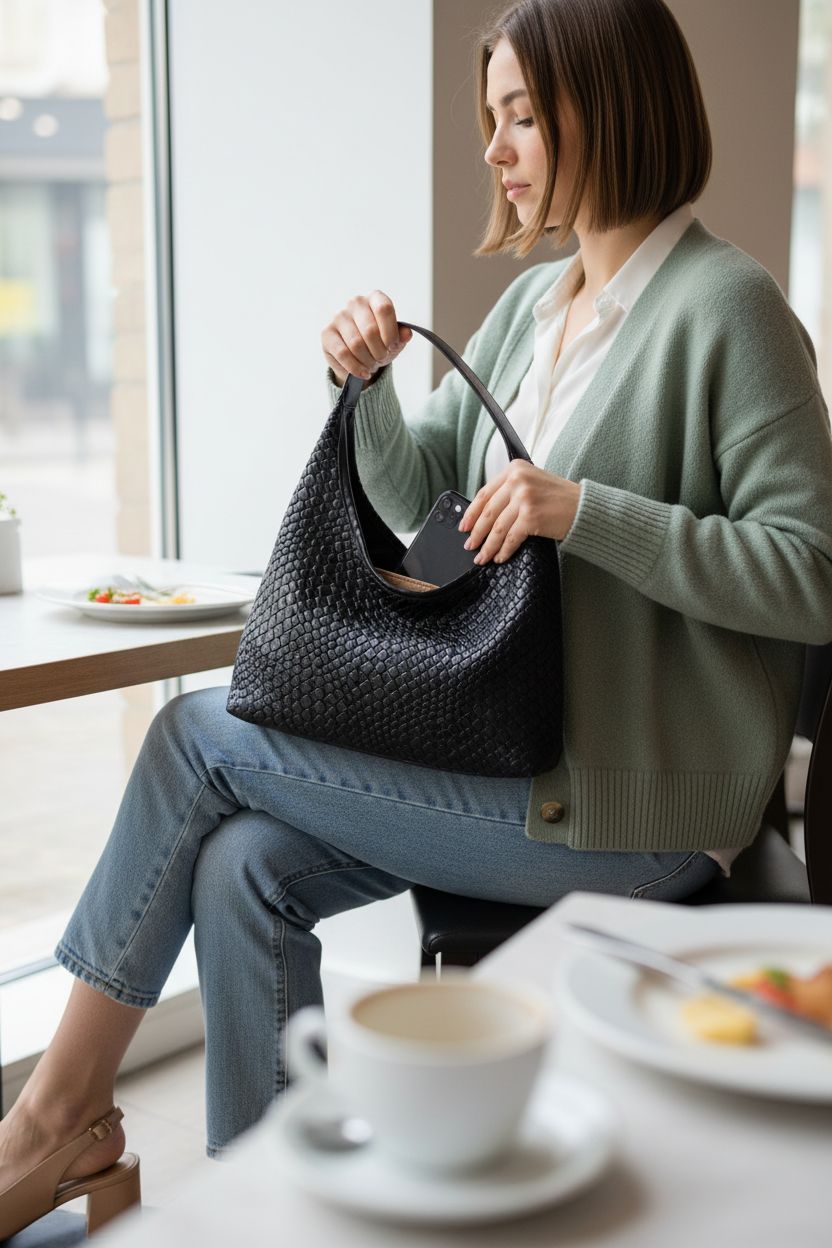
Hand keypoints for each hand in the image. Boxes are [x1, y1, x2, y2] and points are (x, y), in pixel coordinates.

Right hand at [322, 290, 412, 386]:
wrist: (359, 356)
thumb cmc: (379, 343)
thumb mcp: (394, 341)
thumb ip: (402, 336)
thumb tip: (407, 333)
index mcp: (375, 298)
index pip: (384, 309)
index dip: (390, 333)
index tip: (392, 346)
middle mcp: (355, 303)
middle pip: (370, 330)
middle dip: (379, 351)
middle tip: (381, 359)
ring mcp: (339, 316)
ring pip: (356, 344)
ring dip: (367, 361)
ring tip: (371, 365)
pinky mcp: (327, 333)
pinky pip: (342, 353)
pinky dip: (355, 368)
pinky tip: (363, 372)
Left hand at [458, 459, 581, 563]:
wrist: (585, 507)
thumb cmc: (561, 498)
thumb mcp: (533, 483)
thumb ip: (510, 491)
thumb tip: (484, 514)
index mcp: (515, 469)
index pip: (485, 493)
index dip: (471, 513)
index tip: (464, 526)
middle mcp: (518, 480)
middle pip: (488, 512)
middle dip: (477, 533)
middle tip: (470, 545)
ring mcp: (524, 497)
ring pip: (497, 528)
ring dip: (488, 546)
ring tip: (482, 557)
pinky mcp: (531, 516)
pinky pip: (510, 538)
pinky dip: (503, 550)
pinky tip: (500, 557)